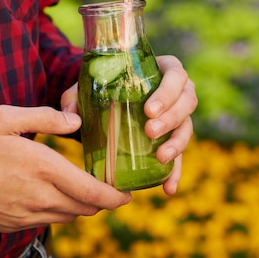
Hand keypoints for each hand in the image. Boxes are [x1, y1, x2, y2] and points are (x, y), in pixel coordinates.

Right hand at [0, 106, 130, 232]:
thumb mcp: (6, 118)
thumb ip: (46, 117)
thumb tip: (76, 121)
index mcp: (44, 169)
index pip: (94, 192)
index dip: (118, 196)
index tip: (129, 191)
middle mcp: (40, 197)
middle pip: (87, 208)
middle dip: (104, 200)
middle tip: (111, 187)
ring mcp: (25, 215)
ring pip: (68, 217)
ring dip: (82, 206)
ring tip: (85, 189)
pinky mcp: (12, 225)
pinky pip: (47, 222)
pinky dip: (59, 211)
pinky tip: (53, 195)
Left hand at [62, 55, 195, 194]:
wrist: (112, 99)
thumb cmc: (106, 86)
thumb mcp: (90, 85)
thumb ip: (76, 95)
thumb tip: (70, 113)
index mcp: (165, 70)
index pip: (176, 76)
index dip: (168, 93)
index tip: (148, 110)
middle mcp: (179, 92)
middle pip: (188, 102)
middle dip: (171, 118)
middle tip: (149, 131)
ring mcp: (180, 116)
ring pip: (187, 128)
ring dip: (177, 143)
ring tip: (160, 157)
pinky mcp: (174, 139)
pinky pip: (181, 156)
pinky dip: (176, 173)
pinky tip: (168, 188)